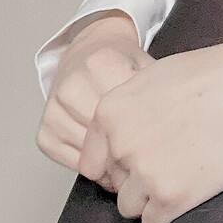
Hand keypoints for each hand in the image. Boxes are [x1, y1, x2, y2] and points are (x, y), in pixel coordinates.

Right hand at [37, 12, 151, 185]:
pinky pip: (72, 162)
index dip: (148, 133)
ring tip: (130, 159)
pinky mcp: (44, 131)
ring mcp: (55, 109)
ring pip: (91, 153)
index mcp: (103, 63)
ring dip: (113, 164)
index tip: (161, 143)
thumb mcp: (145, 67)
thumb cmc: (120, 65)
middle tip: (149, 159)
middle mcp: (73, 84)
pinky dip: (94, 167)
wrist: (88, 54)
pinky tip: (108, 159)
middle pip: (110, 135)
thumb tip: (177, 129)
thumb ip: (157, 93)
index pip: (129, 112)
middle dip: (131, 151)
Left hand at [76, 27, 222, 222]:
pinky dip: (171, 212)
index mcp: (109, 113)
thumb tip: (121, 138)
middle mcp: (119, 145)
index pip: (94, 161)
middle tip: (174, 164)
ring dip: (153, 199)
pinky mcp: (172, 196)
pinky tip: (192, 191)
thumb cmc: (215, 74)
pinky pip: (153, 222)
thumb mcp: (153, 78)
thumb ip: (128, 111)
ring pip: (130, 207)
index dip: (120, 164)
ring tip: (183, 179)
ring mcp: (144, 172)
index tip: (143, 160)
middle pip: (116, 183)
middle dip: (139, 178)